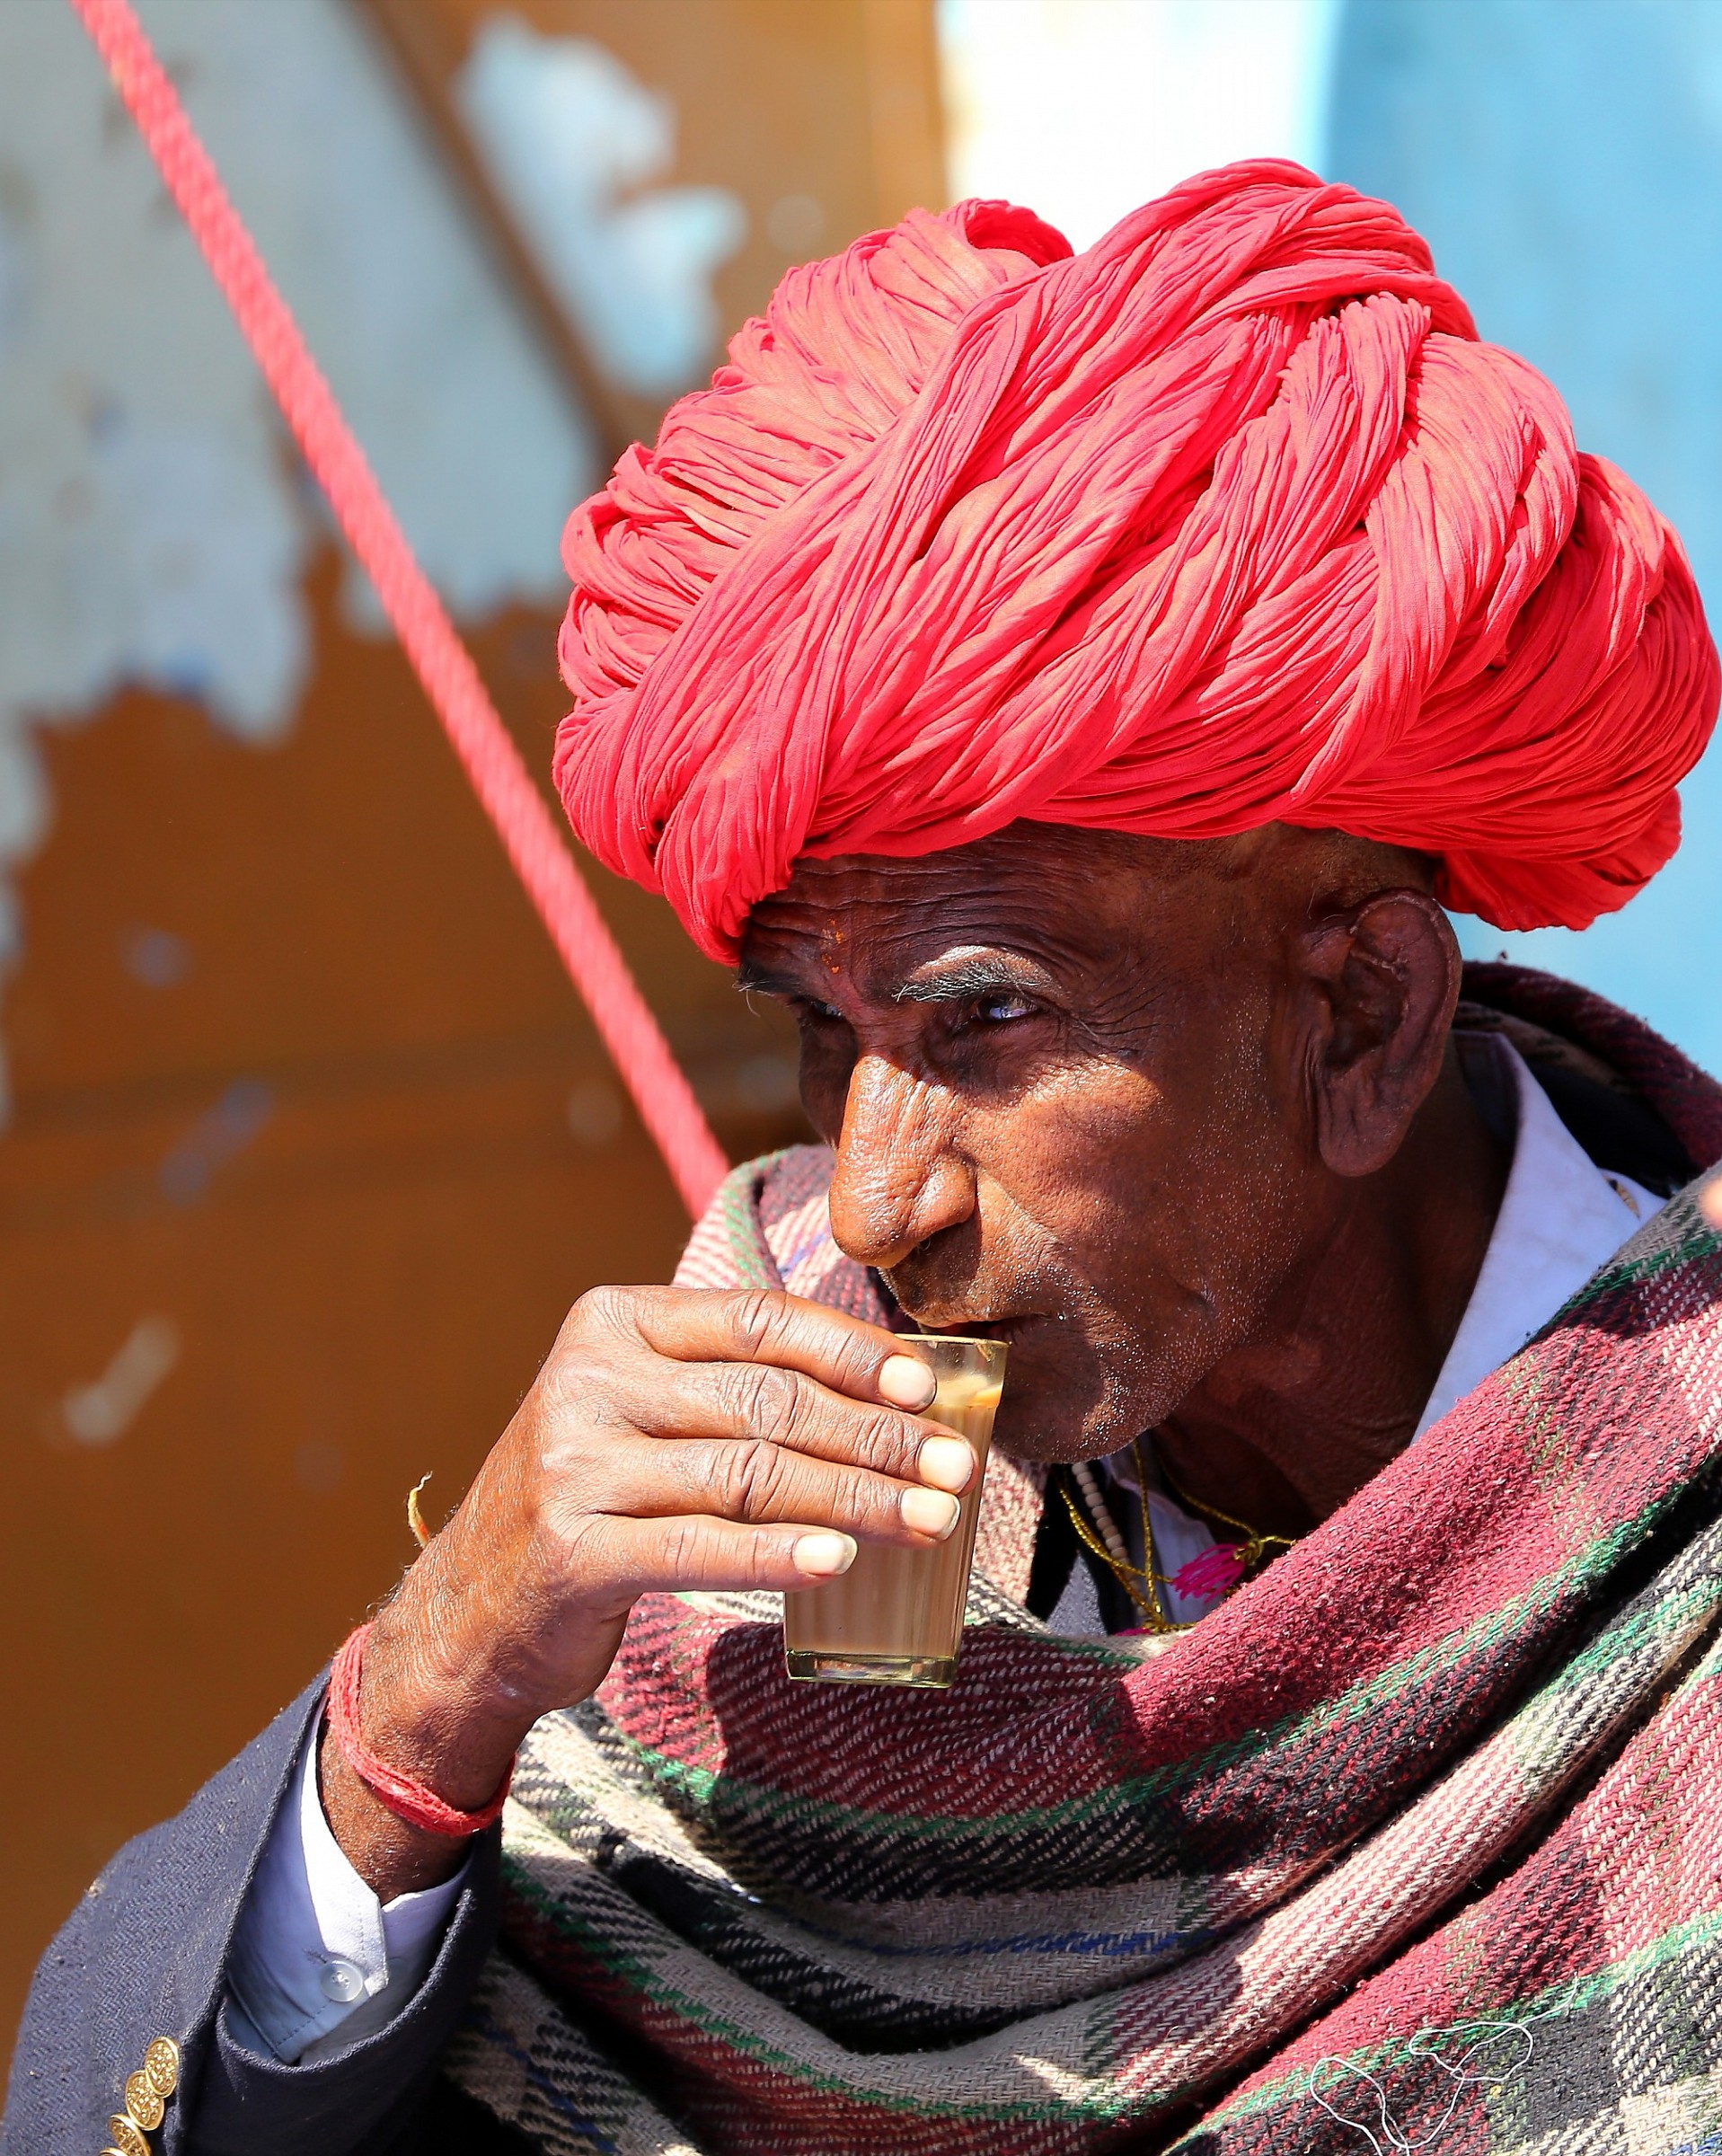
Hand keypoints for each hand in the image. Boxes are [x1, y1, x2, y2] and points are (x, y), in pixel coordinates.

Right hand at [319, 1287, 972, 1896]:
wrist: (471, 1606)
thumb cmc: (594, 1496)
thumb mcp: (640, 1411)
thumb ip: (732, 1385)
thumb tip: (890, 1389)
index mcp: (612, 1322)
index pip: (755, 1320)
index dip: (851, 1352)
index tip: (926, 1389)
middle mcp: (586, 1380)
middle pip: (765, 1402)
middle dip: (876, 1436)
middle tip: (956, 1468)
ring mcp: (572, 1465)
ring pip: (749, 1475)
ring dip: (856, 1500)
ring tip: (931, 1522)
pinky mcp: (571, 1551)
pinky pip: (702, 1548)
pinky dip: (782, 1554)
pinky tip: (843, 1562)